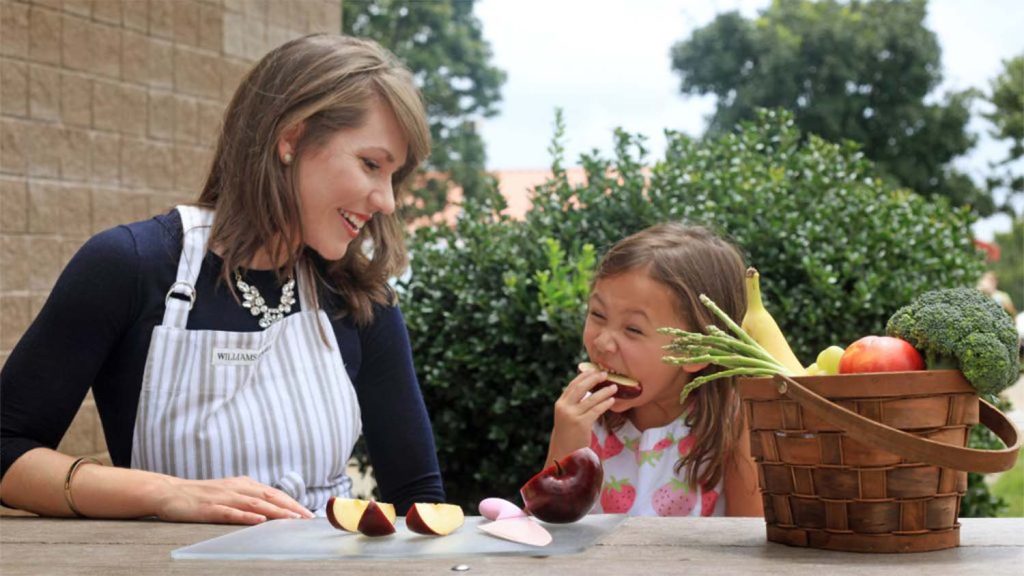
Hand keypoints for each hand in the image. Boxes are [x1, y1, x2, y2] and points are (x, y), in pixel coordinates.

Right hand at [153, 475, 314, 524]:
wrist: (170, 492)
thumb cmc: (202, 495)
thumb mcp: (230, 492)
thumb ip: (249, 498)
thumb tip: (271, 508)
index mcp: (244, 484)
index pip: (274, 493)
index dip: (292, 503)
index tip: (307, 514)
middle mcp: (237, 488)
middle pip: (269, 497)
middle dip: (290, 508)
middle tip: (307, 518)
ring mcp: (223, 497)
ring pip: (254, 505)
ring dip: (275, 512)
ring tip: (291, 519)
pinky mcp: (209, 508)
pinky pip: (230, 512)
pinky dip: (245, 517)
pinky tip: (258, 521)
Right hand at [547, 368, 616, 461]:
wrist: (564, 453)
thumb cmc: (568, 434)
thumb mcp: (566, 417)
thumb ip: (573, 404)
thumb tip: (587, 390)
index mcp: (560, 404)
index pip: (572, 385)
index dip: (584, 376)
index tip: (594, 370)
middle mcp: (564, 408)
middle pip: (580, 388)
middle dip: (593, 378)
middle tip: (605, 374)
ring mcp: (572, 415)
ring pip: (591, 398)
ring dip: (604, 391)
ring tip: (614, 387)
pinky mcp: (582, 424)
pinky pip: (596, 410)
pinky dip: (605, 404)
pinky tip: (612, 400)